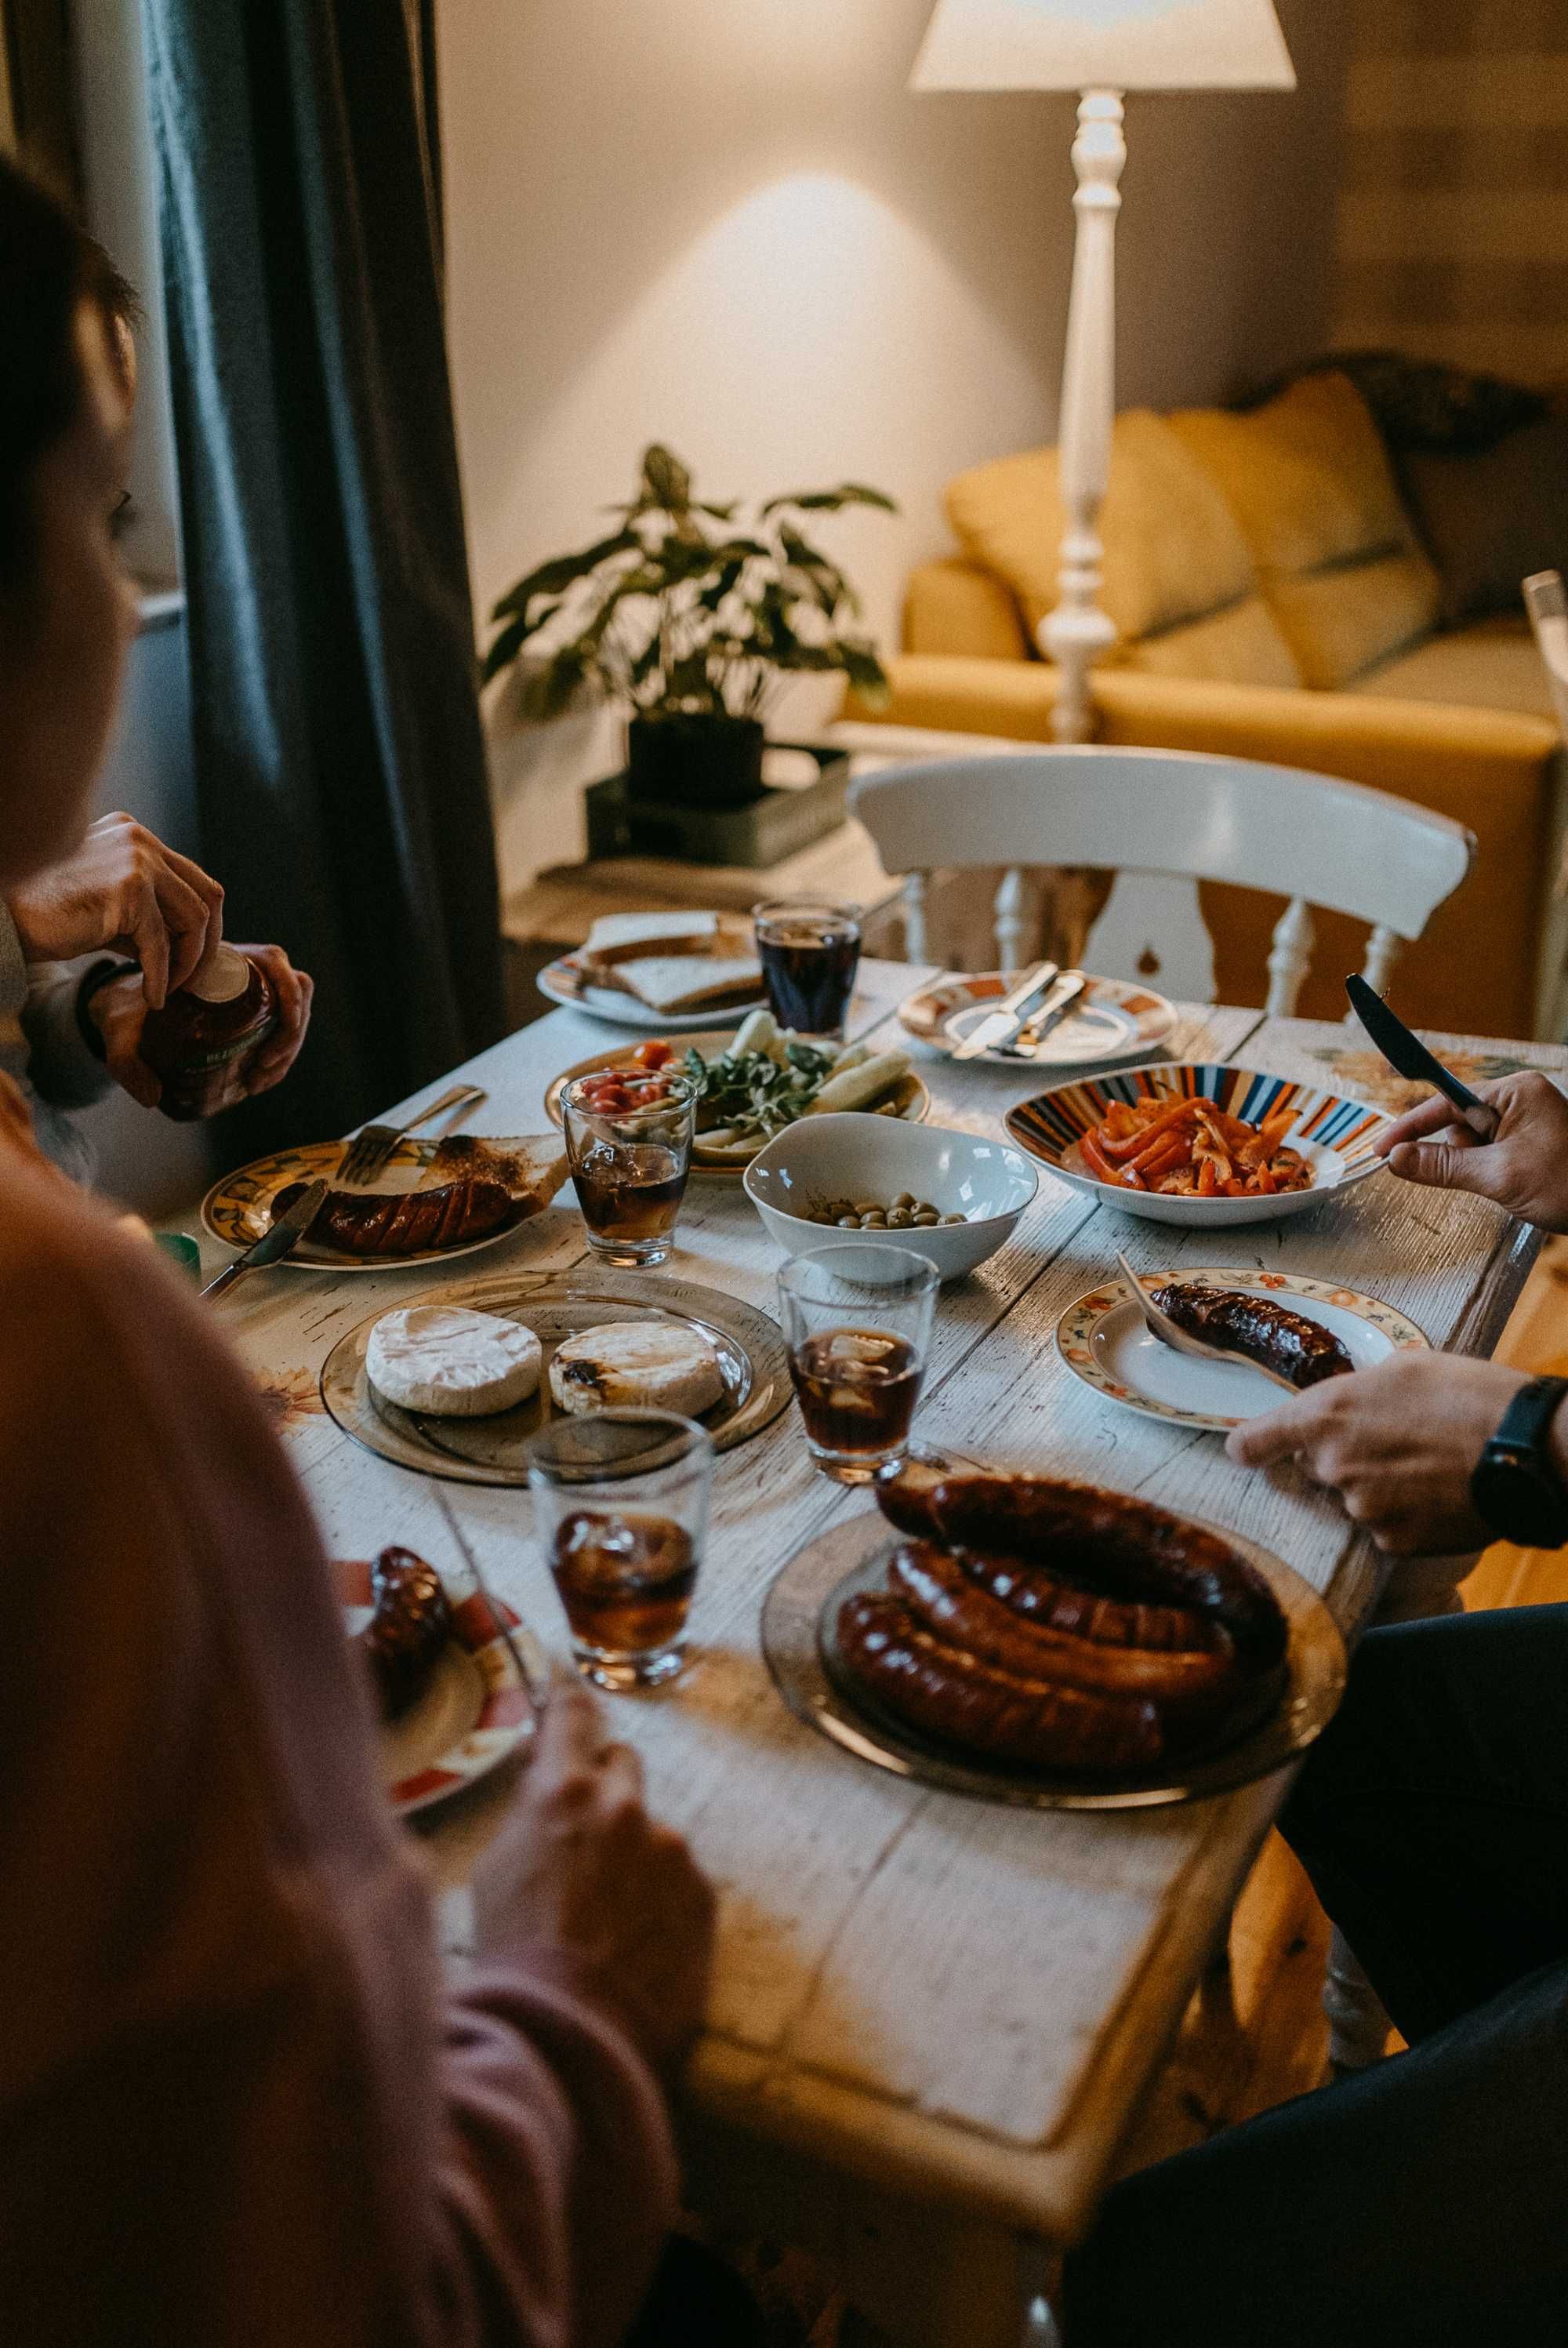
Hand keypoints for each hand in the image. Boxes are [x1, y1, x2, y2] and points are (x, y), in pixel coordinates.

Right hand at [5, 813, 223, 1008]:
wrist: (6, 916)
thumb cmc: (49, 914)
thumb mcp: (110, 909)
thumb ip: (148, 916)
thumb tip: (189, 946)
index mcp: (135, 835)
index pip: (192, 878)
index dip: (204, 924)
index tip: (196, 957)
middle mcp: (139, 840)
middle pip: (206, 894)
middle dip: (208, 944)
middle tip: (196, 980)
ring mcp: (136, 861)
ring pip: (193, 919)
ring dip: (188, 963)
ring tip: (171, 989)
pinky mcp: (128, 890)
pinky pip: (160, 944)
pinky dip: (161, 977)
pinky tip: (153, 997)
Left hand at [85, 943, 313, 1110]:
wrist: (125, 1011)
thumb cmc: (127, 1012)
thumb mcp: (122, 1032)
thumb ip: (128, 1063)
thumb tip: (153, 1098)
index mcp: (222, 957)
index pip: (276, 963)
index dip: (287, 999)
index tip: (273, 1037)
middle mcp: (245, 969)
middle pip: (296, 992)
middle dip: (289, 1035)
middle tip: (263, 1067)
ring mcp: (255, 990)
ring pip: (296, 1012)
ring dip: (288, 1049)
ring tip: (258, 1081)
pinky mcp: (256, 1011)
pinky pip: (284, 1027)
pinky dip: (279, 1056)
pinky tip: (257, 1080)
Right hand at [473, 1679, 713, 2072]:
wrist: (568, 2034)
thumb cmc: (515, 1954)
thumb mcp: (494, 1869)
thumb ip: (528, 1812)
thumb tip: (544, 1775)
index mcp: (564, 1790)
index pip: (573, 1715)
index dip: (570, 1710)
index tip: (571, 1707)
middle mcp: (625, 1805)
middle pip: (623, 1763)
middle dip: (604, 1787)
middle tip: (582, 1835)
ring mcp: (671, 1849)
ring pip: (652, 1830)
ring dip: (633, 1853)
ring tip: (604, 1915)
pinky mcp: (703, 1893)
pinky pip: (679, 1878)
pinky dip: (660, 1897)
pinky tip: (633, 1941)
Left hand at [1227, 1352, 1527, 1554]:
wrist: (1524, 1449)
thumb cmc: (1468, 1396)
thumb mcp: (1403, 1368)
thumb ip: (1357, 1391)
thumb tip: (1348, 1404)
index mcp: (1325, 1415)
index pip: (1253, 1442)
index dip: (1251, 1446)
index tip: (1248, 1451)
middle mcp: (1332, 1466)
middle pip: (1315, 1468)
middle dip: (1342, 1457)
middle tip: (1393, 1441)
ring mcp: (1361, 1509)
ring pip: (1353, 1499)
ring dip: (1377, 1487)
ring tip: (1427, 1466)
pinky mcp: (1391, 1542)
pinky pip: (1383, 1529)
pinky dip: (1404, 1516)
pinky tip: (1437, 1494)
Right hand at [1377, 1072, 1567, 1232]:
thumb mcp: (1500, 1176)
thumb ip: (1444, 1166)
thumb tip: (1397, 1160)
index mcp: (1516, 1092)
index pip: (1447, 1101)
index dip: (1411, 1127)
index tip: (1382, 1149)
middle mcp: (1520, 1101)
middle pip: (1457, 1123)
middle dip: (1453, 1153)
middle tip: (1472, 1178)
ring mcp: (1525, 1124)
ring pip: (1471, 1144)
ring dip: (1472, 1168)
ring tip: (1503, 1186)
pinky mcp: (1528, 1146)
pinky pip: (1489, 1155)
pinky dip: (1485, 1174)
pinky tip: (1505, 1188)